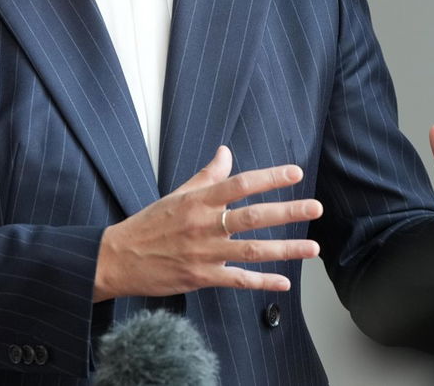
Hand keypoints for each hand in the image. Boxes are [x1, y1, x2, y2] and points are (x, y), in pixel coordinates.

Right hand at [93, 146, 322, 300]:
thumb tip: (226, 152)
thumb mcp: (177, 194)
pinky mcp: (201, 277)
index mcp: (198, 200)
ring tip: (313, 248)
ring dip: (286, 249)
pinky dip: (262, 281)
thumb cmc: (149, 224)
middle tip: (315, 207)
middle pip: (253, 216)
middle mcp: (204, 225)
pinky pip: (238, 279)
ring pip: (252, 250)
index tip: (294, 173)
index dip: (269, 178)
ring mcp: (204, 253)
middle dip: (288, 212)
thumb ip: (206, 175)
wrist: (119, 258)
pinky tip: (284, 281)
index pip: (239, 184)